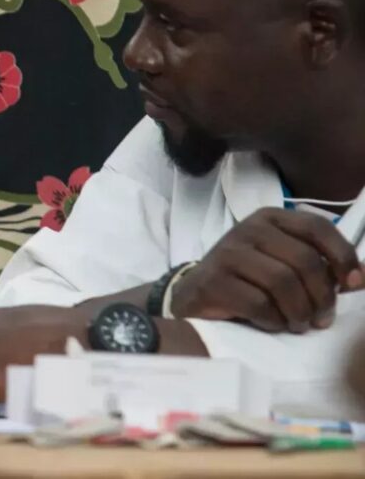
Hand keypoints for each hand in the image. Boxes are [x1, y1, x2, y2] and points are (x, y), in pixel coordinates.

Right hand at [171, 207, 364, 333]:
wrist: (195, 294)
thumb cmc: (248, 280)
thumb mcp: (284, 262)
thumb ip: (319, 264)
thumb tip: (360, 278)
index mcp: (271, 219)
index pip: (317, 228)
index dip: (343, 256)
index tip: (353, 285)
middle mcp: (248, 229)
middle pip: (304, 260)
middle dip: (322, 296)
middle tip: (322, 319)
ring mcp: (228, 253)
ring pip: (283, 282)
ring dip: (299, 312)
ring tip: (298, 324)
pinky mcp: (213, 280)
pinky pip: (258, 303)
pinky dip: (273, 320)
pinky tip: (272, 324)